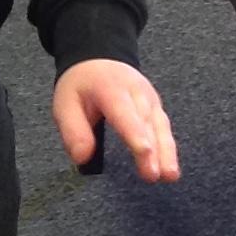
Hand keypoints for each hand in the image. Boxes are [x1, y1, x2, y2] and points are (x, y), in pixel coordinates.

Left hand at [53, 59, 178, 185]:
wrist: (99, 60)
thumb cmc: (81, 85)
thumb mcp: (65, 103)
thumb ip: (73, 130)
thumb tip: (82, 158)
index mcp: (110, 87)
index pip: (124, 112)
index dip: (135, 133)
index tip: (143, 152)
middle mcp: (136, 91)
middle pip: (147, 121)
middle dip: (153, 149)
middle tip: (155, 174)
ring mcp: (149, 98)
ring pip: (160, 126)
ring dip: (166, 151)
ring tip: (170, 175)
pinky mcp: (155, 107)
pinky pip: (163, 128)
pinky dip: (168, 148)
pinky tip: (170, 168)